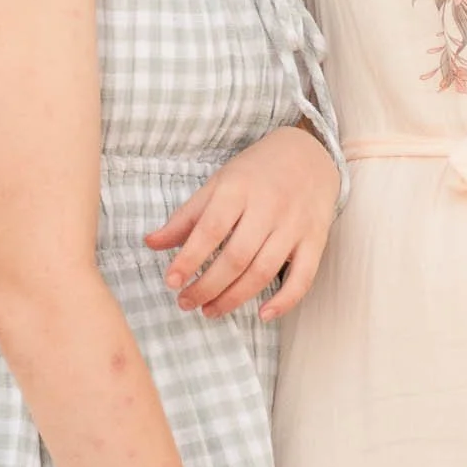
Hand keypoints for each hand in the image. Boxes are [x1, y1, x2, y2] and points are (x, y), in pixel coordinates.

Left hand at [147, 126, 339, 320]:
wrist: (309, 152)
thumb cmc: (256, 171)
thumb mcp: (219, 183)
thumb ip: (187, 216)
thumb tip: (151, 243)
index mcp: (239, 188)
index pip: (211, 229)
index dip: (189, 258)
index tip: (170, 282)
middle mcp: (268, 206)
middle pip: (236, 257)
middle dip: (207, 286)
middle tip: (185, 302)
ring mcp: (294, 224)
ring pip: (264, 271)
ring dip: (234, 298)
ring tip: (210, 310)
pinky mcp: (315, 239)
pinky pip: (303, 276)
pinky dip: (285, 300)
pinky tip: (263, 314)